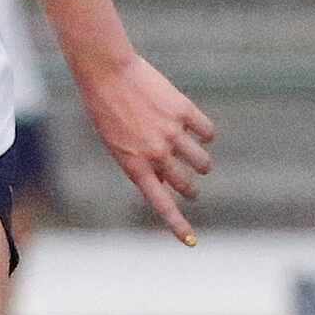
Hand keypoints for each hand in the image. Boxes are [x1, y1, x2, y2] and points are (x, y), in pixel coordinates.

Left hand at [75, 54, 215, 245]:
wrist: (108, 73)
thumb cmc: (107, 109)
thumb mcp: (117, 144)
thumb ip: (142, 165)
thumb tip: (166, 181)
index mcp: (134, 164)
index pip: (160, 202)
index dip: (177, 224)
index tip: (192, 241)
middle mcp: (155, 153)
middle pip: (187, 183)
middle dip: (191, 188)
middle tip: (192, 189)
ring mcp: (171, 132)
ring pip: (203, 161)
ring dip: (202, 163)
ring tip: (197, 158)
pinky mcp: (183, 111)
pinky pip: (207, 132)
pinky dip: (205, 134)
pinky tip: (197, 130)